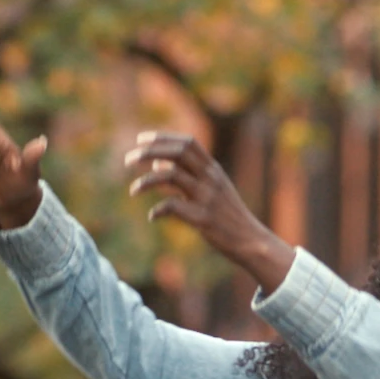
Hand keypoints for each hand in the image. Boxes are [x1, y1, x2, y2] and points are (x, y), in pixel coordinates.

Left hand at [126, 131, 294, 293]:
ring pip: (170, 175)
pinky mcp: (202, 218)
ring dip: (147, 180)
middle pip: (177, 153)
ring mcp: (207, 197)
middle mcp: (210, 178)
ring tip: (133, 190)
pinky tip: (152, 217)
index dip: (162, 138)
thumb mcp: (212, 189)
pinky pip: (172, 206)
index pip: (187, 143)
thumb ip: (187, 174)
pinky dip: (158, 210)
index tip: (140, 139)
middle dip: (149, 152)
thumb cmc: (228, 215)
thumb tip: (156, 163)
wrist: (250, 240)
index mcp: (213, 169)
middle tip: (128, 160)